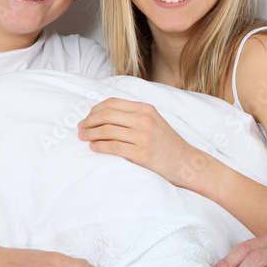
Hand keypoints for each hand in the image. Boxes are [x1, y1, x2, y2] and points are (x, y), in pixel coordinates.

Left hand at [78, 97, 202, 187]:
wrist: (186, 163)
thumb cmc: (167, 143)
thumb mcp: (154, 121)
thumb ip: (133, 115)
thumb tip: (104, 115)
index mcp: (146, 109)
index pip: (112, 103)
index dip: (95, 110)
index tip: (86, 118)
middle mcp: (144, 120)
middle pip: (106, 115)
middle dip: (89, 122)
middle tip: (80, 129)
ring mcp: (143, 137)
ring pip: (107, 131)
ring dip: (90, 134)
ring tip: (83, 138)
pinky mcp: (142, 154)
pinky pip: (113, 147)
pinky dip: (99, 147)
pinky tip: (93, 148)